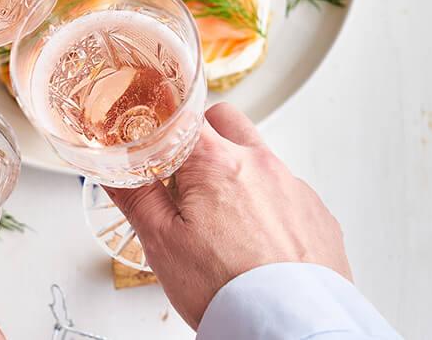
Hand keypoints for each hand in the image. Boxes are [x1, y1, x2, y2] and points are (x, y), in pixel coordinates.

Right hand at [107, 103, 351, 328]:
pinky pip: (286, 189)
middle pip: (226, 121)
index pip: (187, 113)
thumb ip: (135, 196)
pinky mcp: (316, 212)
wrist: (287, 329)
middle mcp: (261, 163)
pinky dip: (268, 202)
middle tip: (187, 176)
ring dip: (238, 171)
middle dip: (204, 137)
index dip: (167, 124)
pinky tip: (255, 238)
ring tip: (222, 218)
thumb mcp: (162, 242)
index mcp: (217, 162)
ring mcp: (293, 186)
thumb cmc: (227, 289)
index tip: (157, 142)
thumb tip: (115, 169)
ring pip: (258, 156)